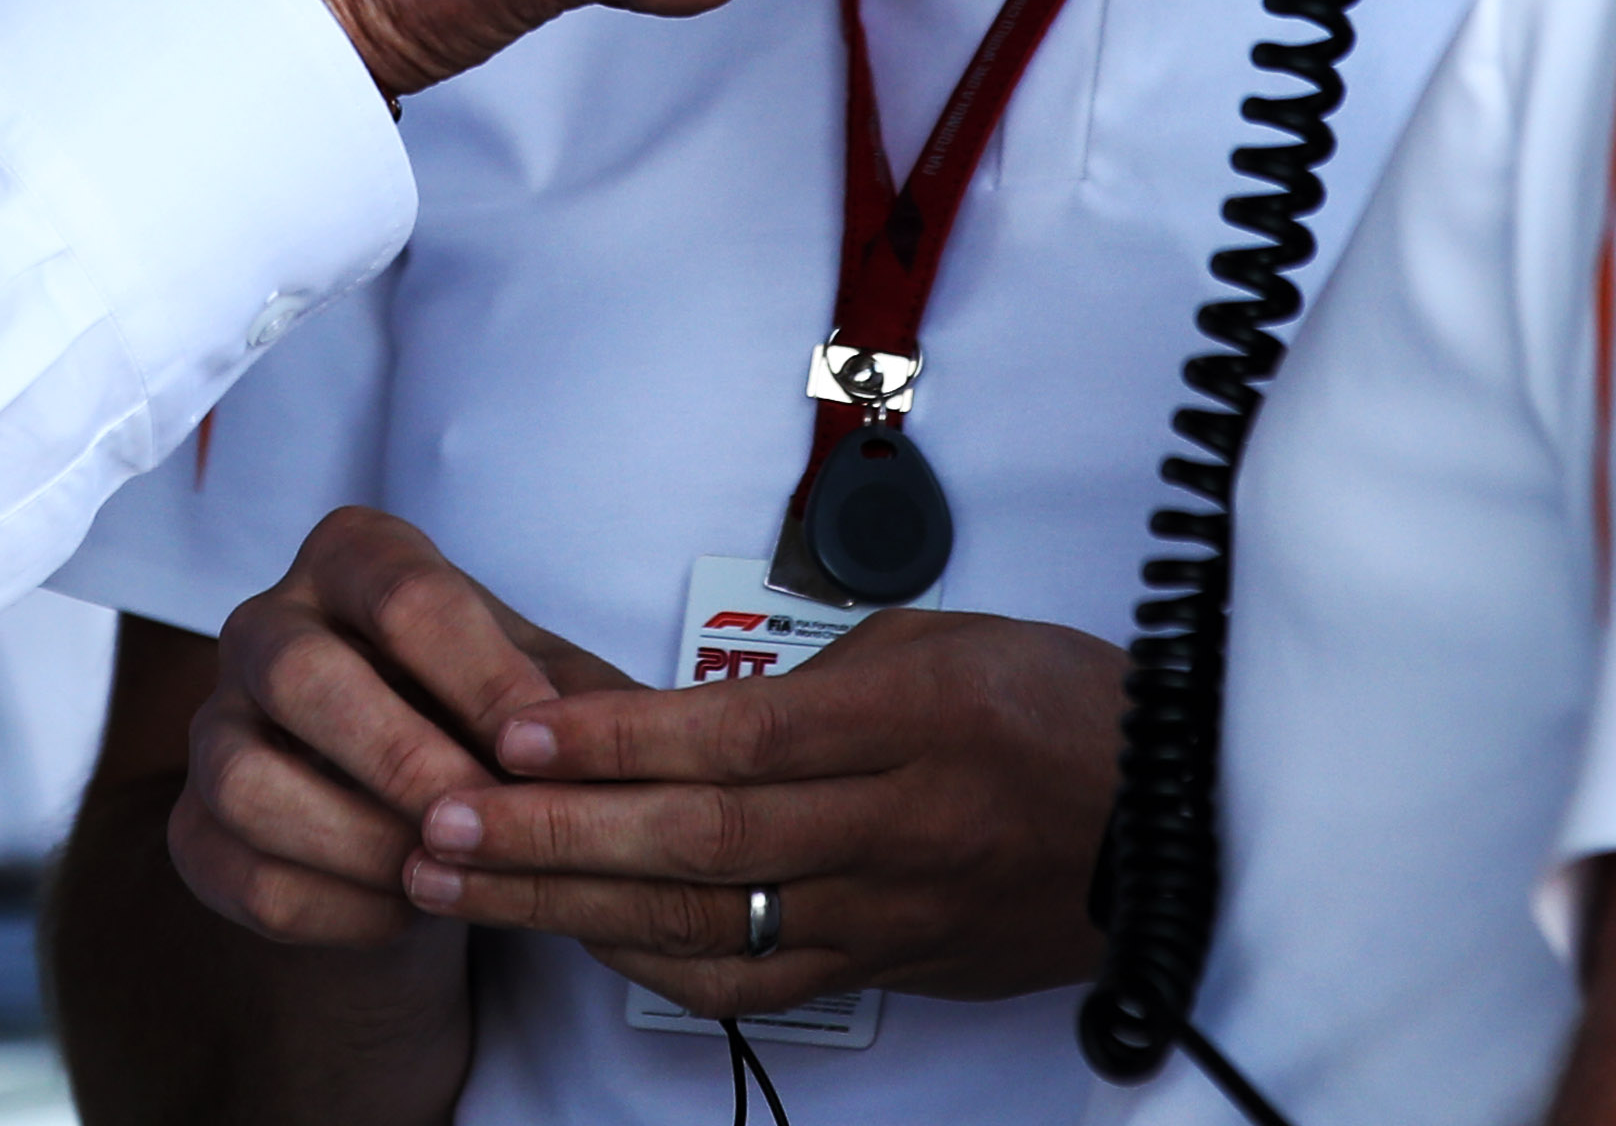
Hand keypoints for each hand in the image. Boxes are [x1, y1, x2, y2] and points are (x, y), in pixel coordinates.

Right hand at [171, 510, 630, 949]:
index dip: (478, 676)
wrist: (419, 808)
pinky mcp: (194, 824)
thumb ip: (586, 707)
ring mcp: (216, 723)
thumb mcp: (549, 694)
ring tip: (441, 874)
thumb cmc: (489, 721)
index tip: (540, 749)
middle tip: (479, 818)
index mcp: (355, 560)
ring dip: (354, 839)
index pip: (405, 597)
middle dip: (400, 757)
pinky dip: (329, 905)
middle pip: (301, 672)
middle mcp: (267, 623)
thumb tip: (634, 736)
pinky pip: (238, 870)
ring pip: (244, 778)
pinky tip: (404, 909)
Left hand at [404, 606, 1126, 1012]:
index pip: (735, 738)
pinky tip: (569, 938)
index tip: (514, 734)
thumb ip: (809, 679)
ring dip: (568, 906)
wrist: (1180, 823)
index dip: (617, 742)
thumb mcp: (942, 638)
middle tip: (436, 825)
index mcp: (914, 717)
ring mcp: (891, 911)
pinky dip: (652, 962)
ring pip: (707, 922)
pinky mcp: (891, 965)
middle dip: (552, 839)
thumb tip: (678, 709)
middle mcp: (898, 824)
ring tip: (455, 882)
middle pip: (699, 843)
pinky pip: (753, 978)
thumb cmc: (1062, 704)